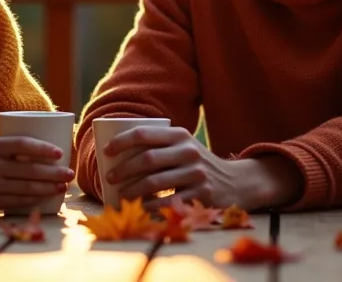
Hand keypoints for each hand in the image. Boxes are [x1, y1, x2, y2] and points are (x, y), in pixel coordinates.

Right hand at [0, 135, 72, 209]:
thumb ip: (6, 139)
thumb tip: (37, 131)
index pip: (21, 145)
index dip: (42, 148)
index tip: (59, 152)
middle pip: (29, 170)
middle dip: (53, 173)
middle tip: (69, 173)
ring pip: (25, 188)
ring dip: (48, 188)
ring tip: (62, 186)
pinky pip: (17, 201)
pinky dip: (34, 199)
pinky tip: (46, 196)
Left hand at [102, 126, 300, 210]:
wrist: (235, 181)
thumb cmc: (196, 164)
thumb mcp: (182, 148)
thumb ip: (158, 147)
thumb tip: (119, 158)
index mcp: (179, 135)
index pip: (144, 134)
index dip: (122, 142)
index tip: (106, 151)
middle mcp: (188, 151)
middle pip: (147, 159)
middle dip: (124, 169)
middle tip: (110, 177)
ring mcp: (196, 173)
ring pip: (155, 181)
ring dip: (133, 190)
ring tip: (121, 195)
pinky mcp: (201, 194)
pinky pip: (168, 201)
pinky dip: (150, 205)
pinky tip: (141, 207)